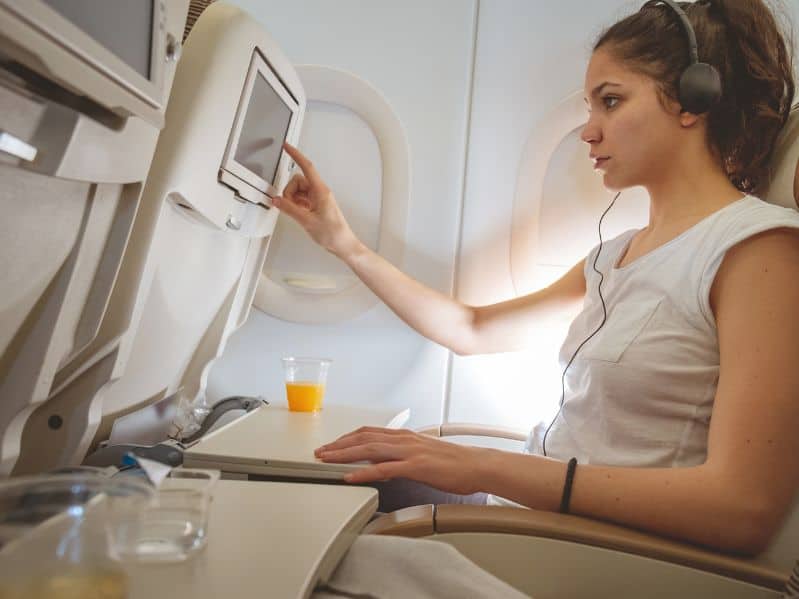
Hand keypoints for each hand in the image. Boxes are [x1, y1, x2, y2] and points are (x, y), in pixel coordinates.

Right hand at [272, 143, 358, 257]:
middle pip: (298, 181)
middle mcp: (320, 192)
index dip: (296, 155)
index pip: (307, 167)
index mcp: (321, 191)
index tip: (287, 146)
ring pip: (299, 191)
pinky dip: (297, 205)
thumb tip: (277, 201)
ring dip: (293, 200)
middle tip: (289, 206)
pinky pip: (302, 199)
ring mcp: (319, 199)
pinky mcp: (317, 205)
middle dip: (290, 192)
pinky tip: (299, 214)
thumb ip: (289, 209)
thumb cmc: (333, 233)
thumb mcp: (306, 221)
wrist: (342, 244)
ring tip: (297, 213)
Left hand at [314, 426, 487, 494]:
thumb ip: (403, 455)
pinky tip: (350, 477)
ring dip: (344, 454)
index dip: (347, 437)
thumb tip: (386, 463)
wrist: (476, 465)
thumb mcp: (422, 454)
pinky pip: (383, 469)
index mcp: (405, 436)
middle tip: (320, 452)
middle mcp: (404, 439)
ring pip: (369, 449)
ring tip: (327, 460)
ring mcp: (409, 452)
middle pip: (363, 438)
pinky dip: (363, 473)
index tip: (332, 444)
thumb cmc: (453, 462)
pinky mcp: (415, 466)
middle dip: (338, 445)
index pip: (369, 432)